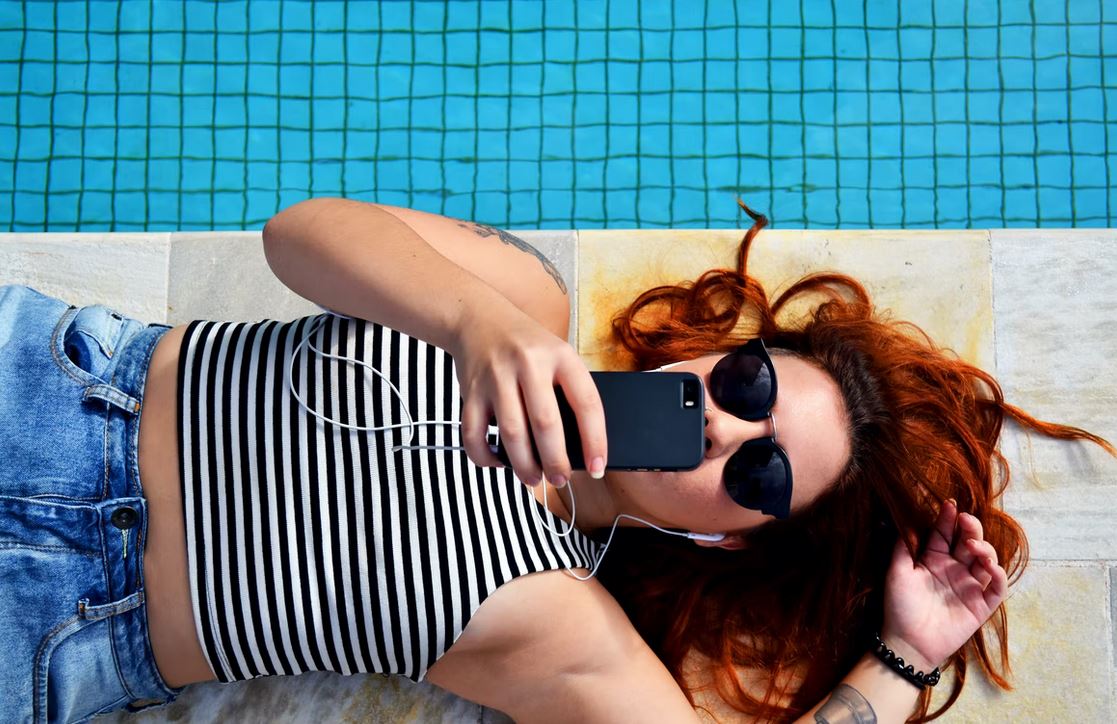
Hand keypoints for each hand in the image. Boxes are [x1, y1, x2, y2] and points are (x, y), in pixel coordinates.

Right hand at [449, 301, 606, 487]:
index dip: (595, 440)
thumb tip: (579, 448)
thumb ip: (567, 391)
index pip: (586, 403)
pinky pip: (474, 433)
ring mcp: (497, 377)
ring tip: (533, 479)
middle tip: (561, 480)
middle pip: (546, 424)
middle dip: (556, 461)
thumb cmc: (527, 346)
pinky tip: (498, 462)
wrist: (478, 318)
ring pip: (512, 433)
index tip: (597, 467)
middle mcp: (529, 364)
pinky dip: (485, 456)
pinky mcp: (470, 390)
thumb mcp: (557, 355)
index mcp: (561, 356)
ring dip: (524, 465)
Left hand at [881, 500, 1008, 671]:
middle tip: (966, 520)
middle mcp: (954, 569)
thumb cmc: (899, 606)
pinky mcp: (981, 606)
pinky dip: (999, 576)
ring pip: (987, 561)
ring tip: (973, 546)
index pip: (945, 533)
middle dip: (971, 528)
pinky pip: (997, 589)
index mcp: (934, 559)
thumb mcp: (897, 571)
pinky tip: (991, 567)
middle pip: (969, 542)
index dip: (949, 519)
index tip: (949, 505)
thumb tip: (905, 517)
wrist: (907, 642)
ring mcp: (969, 586)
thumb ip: (903, 546)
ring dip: (985, 550)